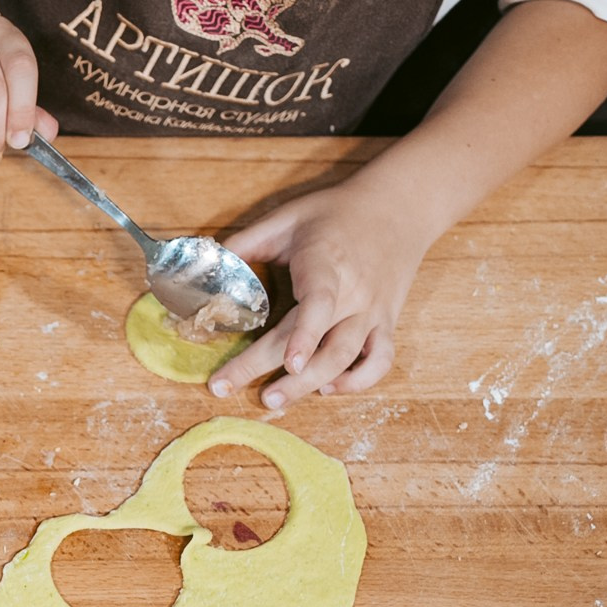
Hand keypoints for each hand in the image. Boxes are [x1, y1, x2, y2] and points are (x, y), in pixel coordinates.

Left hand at [208, 173, 438, 407]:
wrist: (399, 206)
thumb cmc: (335, 213)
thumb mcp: (287, 216)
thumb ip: (246, 241)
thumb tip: (207, 264)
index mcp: (327, 263)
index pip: (320, 304)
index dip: (304, 336)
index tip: (286, 363)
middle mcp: (355, 293)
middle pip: (323, 344)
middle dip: (278, 374)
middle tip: (228, 388)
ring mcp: (374, 311)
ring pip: (348, 358)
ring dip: (310, 385)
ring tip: (273, 400)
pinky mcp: (387, 322)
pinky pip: (381, 361)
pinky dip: (358, 381)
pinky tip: (327, 388)